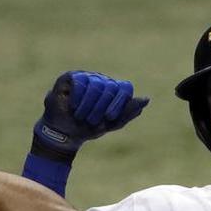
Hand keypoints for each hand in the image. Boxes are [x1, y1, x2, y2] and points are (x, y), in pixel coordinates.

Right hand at [33, 71, 149, 157]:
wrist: (64, 134)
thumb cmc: (87, 128)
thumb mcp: (111, 124)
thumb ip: (128, 112)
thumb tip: (146, 99)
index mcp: (114, 91)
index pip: (124, 88)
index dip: (119, 103)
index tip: (109, 118)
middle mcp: (102, 81)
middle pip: (109, 87)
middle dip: (101, 108)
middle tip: (92, 121)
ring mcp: (87, 77)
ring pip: (95, 85)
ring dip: (88, 105)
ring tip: (81, 116)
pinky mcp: (71, 77)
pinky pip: (80, 82)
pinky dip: (77, 98)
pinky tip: (73, 107)